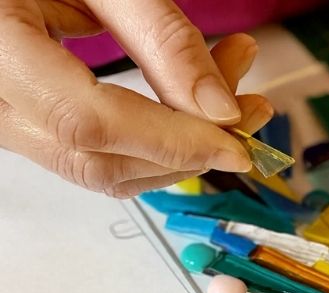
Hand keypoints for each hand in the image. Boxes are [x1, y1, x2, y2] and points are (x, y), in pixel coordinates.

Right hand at [0, 0, 272, 197]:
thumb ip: (161, 38)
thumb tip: (219, 108)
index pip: (90, 123)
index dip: (173, 143)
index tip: (238, 143)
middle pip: (99, 159)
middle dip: (189, 148)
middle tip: (250, 108)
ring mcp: (3, 115)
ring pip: (99, 166)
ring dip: (178, 146)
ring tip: (231, 96)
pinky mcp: (24, 120)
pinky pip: (92, 151)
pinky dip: (151, 140)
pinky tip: (187, 106)